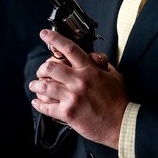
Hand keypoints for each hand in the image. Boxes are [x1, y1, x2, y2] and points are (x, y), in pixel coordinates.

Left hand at [29, 29, 128, 148]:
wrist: (122, 123)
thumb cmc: (119, 100)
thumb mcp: (114, 75)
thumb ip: (102, 63)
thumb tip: (92, 56)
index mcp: (89, 70)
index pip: (69, 49)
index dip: (54, 39)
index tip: (44, 34)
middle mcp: (78, 81)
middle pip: (51, 67)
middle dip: (42, 68)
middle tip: (42, 71)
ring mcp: (72, 98)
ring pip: (44, 87)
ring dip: (36, 85)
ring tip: (35, 86)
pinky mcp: (68, 114)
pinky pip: (46, 107)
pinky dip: (38, 104)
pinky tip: (37, 102)